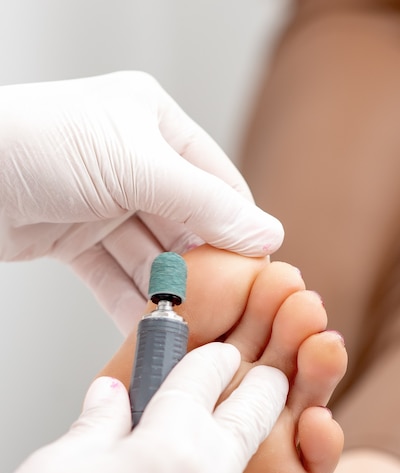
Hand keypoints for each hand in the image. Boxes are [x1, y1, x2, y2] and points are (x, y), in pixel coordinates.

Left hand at [0, 71, 282, 332]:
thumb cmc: (39, 142)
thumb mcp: (137, 166)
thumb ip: (206, 204)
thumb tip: (266, 233)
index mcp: (154, 124)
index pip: (217, 182)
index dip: (239, 227)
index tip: (258, 271)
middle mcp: (132, 161)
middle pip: (185, 224)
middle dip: (199, 267)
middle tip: (221, 307)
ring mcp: (102, 201)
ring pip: (148, 256)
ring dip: (164, 292)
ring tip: (184, 325)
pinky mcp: (73, 236)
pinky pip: (113, 274)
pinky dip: (128, 301)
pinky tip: (146, 326)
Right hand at [0, 343, 287, 472]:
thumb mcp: (60, 465)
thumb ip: (102, 421)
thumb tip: (114, 396)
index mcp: (170, 450)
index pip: (201, 383)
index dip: (209, 360)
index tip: (217, 353)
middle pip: (250, 420)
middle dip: (263, 389)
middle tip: (269, 376)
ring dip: (217, 468)